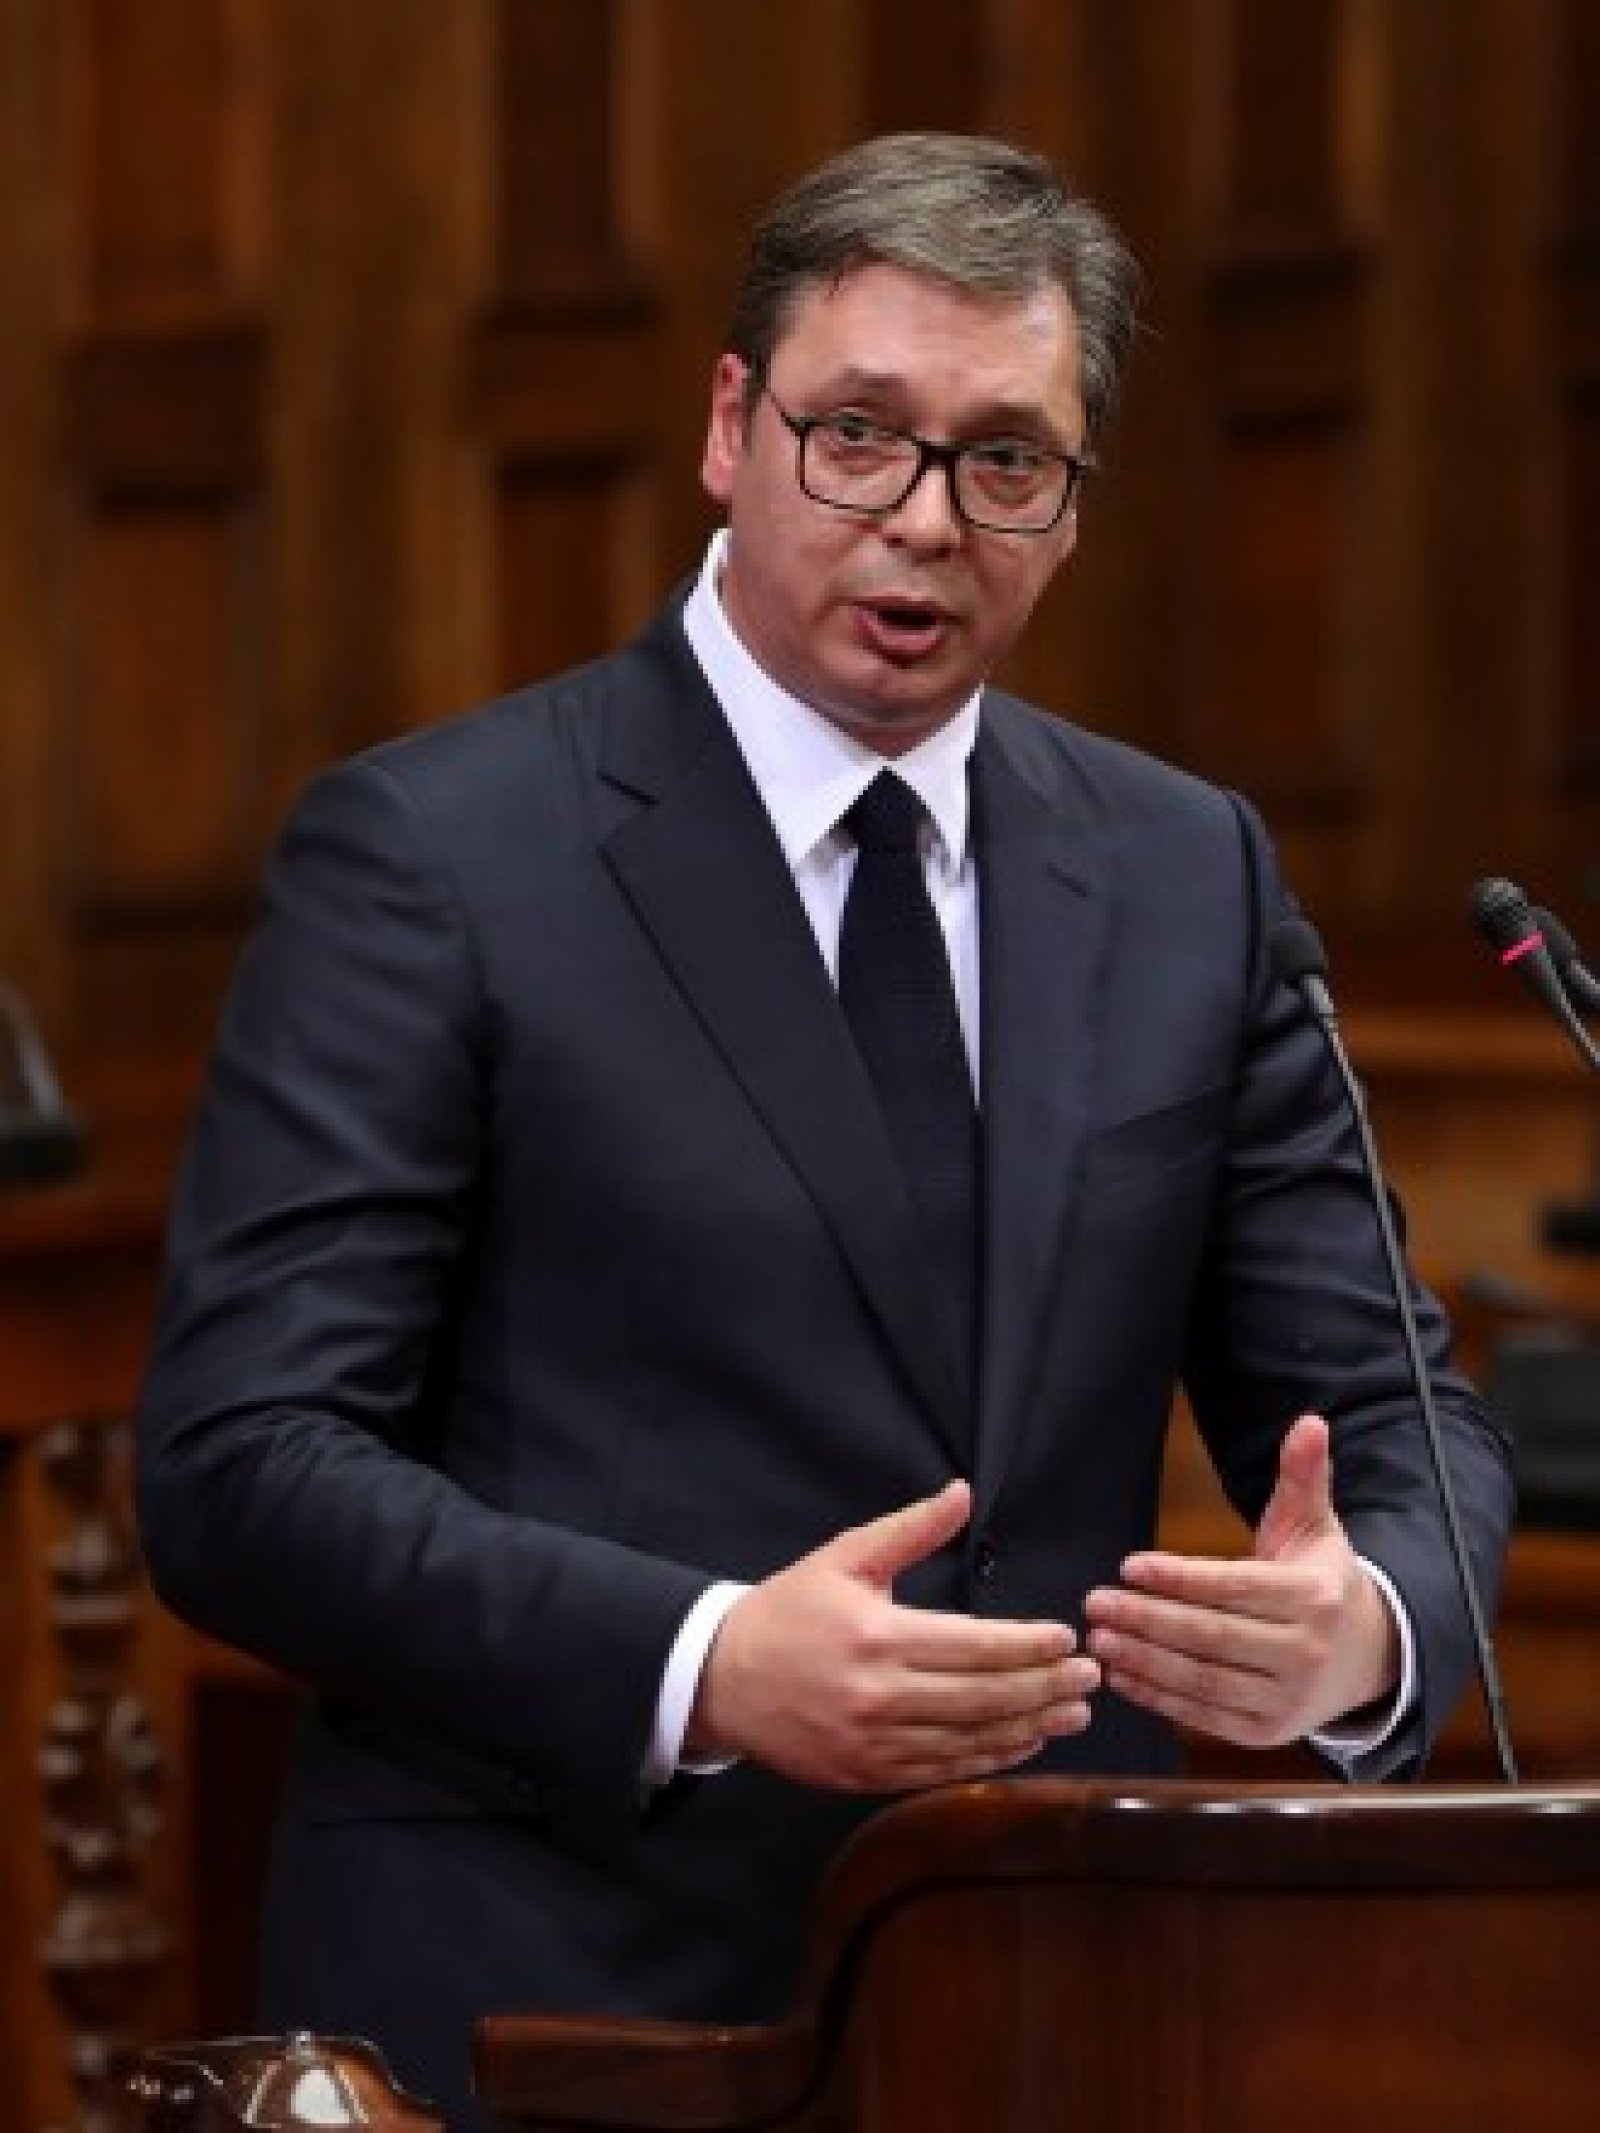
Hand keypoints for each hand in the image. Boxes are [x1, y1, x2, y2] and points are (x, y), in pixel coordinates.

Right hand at [687, 1480, 1098, 1790]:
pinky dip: (988, 1758)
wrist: (720, 1679)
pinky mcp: (866, 1774)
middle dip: (1046, 1687)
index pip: (976, 1645)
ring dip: (1030, 1727)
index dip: (1029, 1644)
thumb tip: (962, 1493)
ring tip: (1073, 1714)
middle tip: (1090, 1677)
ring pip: (970, 1740)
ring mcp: (874, 1743)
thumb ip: (910, 1529)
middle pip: (985, 1697)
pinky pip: (942, 1770)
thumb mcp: (844, 1558)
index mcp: (878, 1637)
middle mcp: (880, 1696)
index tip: (1068, 1637)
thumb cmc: (787, 1611)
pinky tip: (1021, 1742)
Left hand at [1083, 1414, 1399, 1748]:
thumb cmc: (1321, 1580)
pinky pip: (1205, 1715)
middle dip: (1147, 1620)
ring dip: (1144, 1660)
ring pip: (1203, 1679)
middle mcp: (1305, 1653)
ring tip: (1099, 1637)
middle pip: (1211, 1636)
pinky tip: (1121, 1674)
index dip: (1179, 1578)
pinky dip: (1159, 1697)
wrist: (1365, 1656)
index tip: (1128, 1566)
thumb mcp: (1315, 1525)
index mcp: (1315, 1598)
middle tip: (1095, 1602)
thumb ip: (1304, 1476)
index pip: (1235, 1586)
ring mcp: (1288, 1699)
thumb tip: (1310, 1421)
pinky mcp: (1267, 1732)